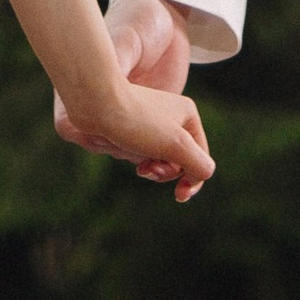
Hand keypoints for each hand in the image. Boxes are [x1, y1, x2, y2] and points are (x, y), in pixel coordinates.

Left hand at [52, 63, 211, 202]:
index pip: (201, 158)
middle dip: (165, 171)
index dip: (193, 179)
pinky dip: (136, 158)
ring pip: (160, 158)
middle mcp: (172, 115)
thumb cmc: (136, 122)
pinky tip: (126, 152)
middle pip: (180, 160)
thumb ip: (198, 164)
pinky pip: (142, 152)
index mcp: (187, 114)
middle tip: (150, 170)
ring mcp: (152, 121)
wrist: (96, 103)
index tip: (180, 195)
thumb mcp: (176, 145)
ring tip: (138, 165)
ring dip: (150, 167)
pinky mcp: (134, 126)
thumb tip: (204, 174)